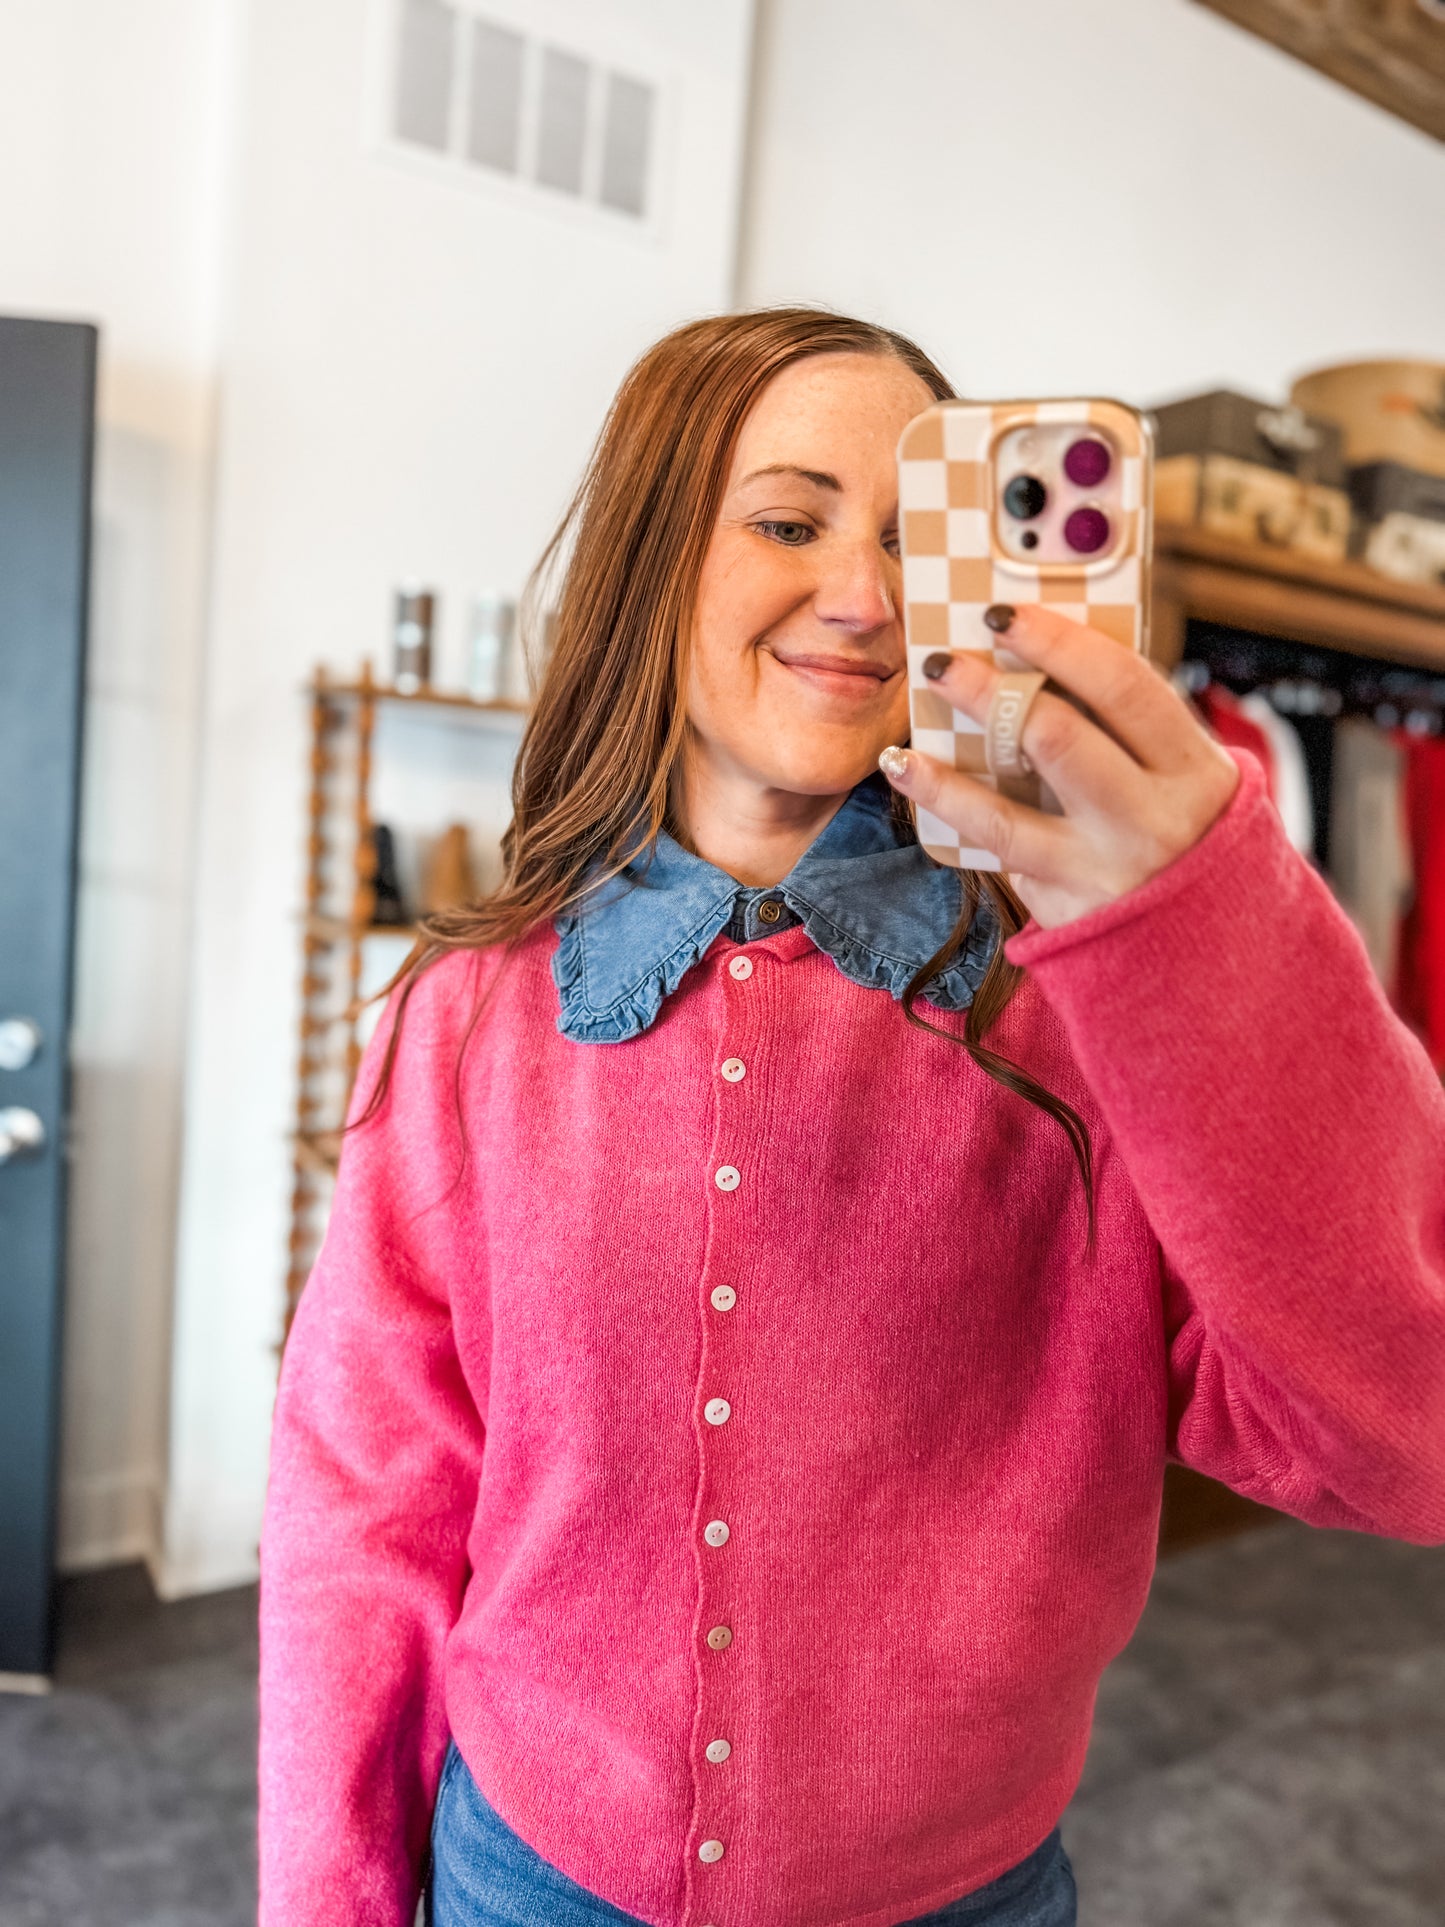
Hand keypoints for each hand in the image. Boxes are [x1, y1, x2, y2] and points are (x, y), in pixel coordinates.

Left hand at [878, 604, 1240, 929]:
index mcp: (1195, 769)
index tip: (1002, 613)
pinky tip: (911, 778)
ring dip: (945, 772)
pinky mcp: (1065, 907)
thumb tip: (1036, 660)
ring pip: (1008, 813)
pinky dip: (950, 811)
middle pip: (1059, 738)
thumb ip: (1130, 728)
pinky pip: (998, 851)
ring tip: (904, 744)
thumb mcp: (1183, 778)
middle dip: (990, 693)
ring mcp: (1104, 869)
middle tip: (942, 663)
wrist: (1205, 950)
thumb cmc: (1184, 834)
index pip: (1123, 685)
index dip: (1058, 641)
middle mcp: (1152, 820)